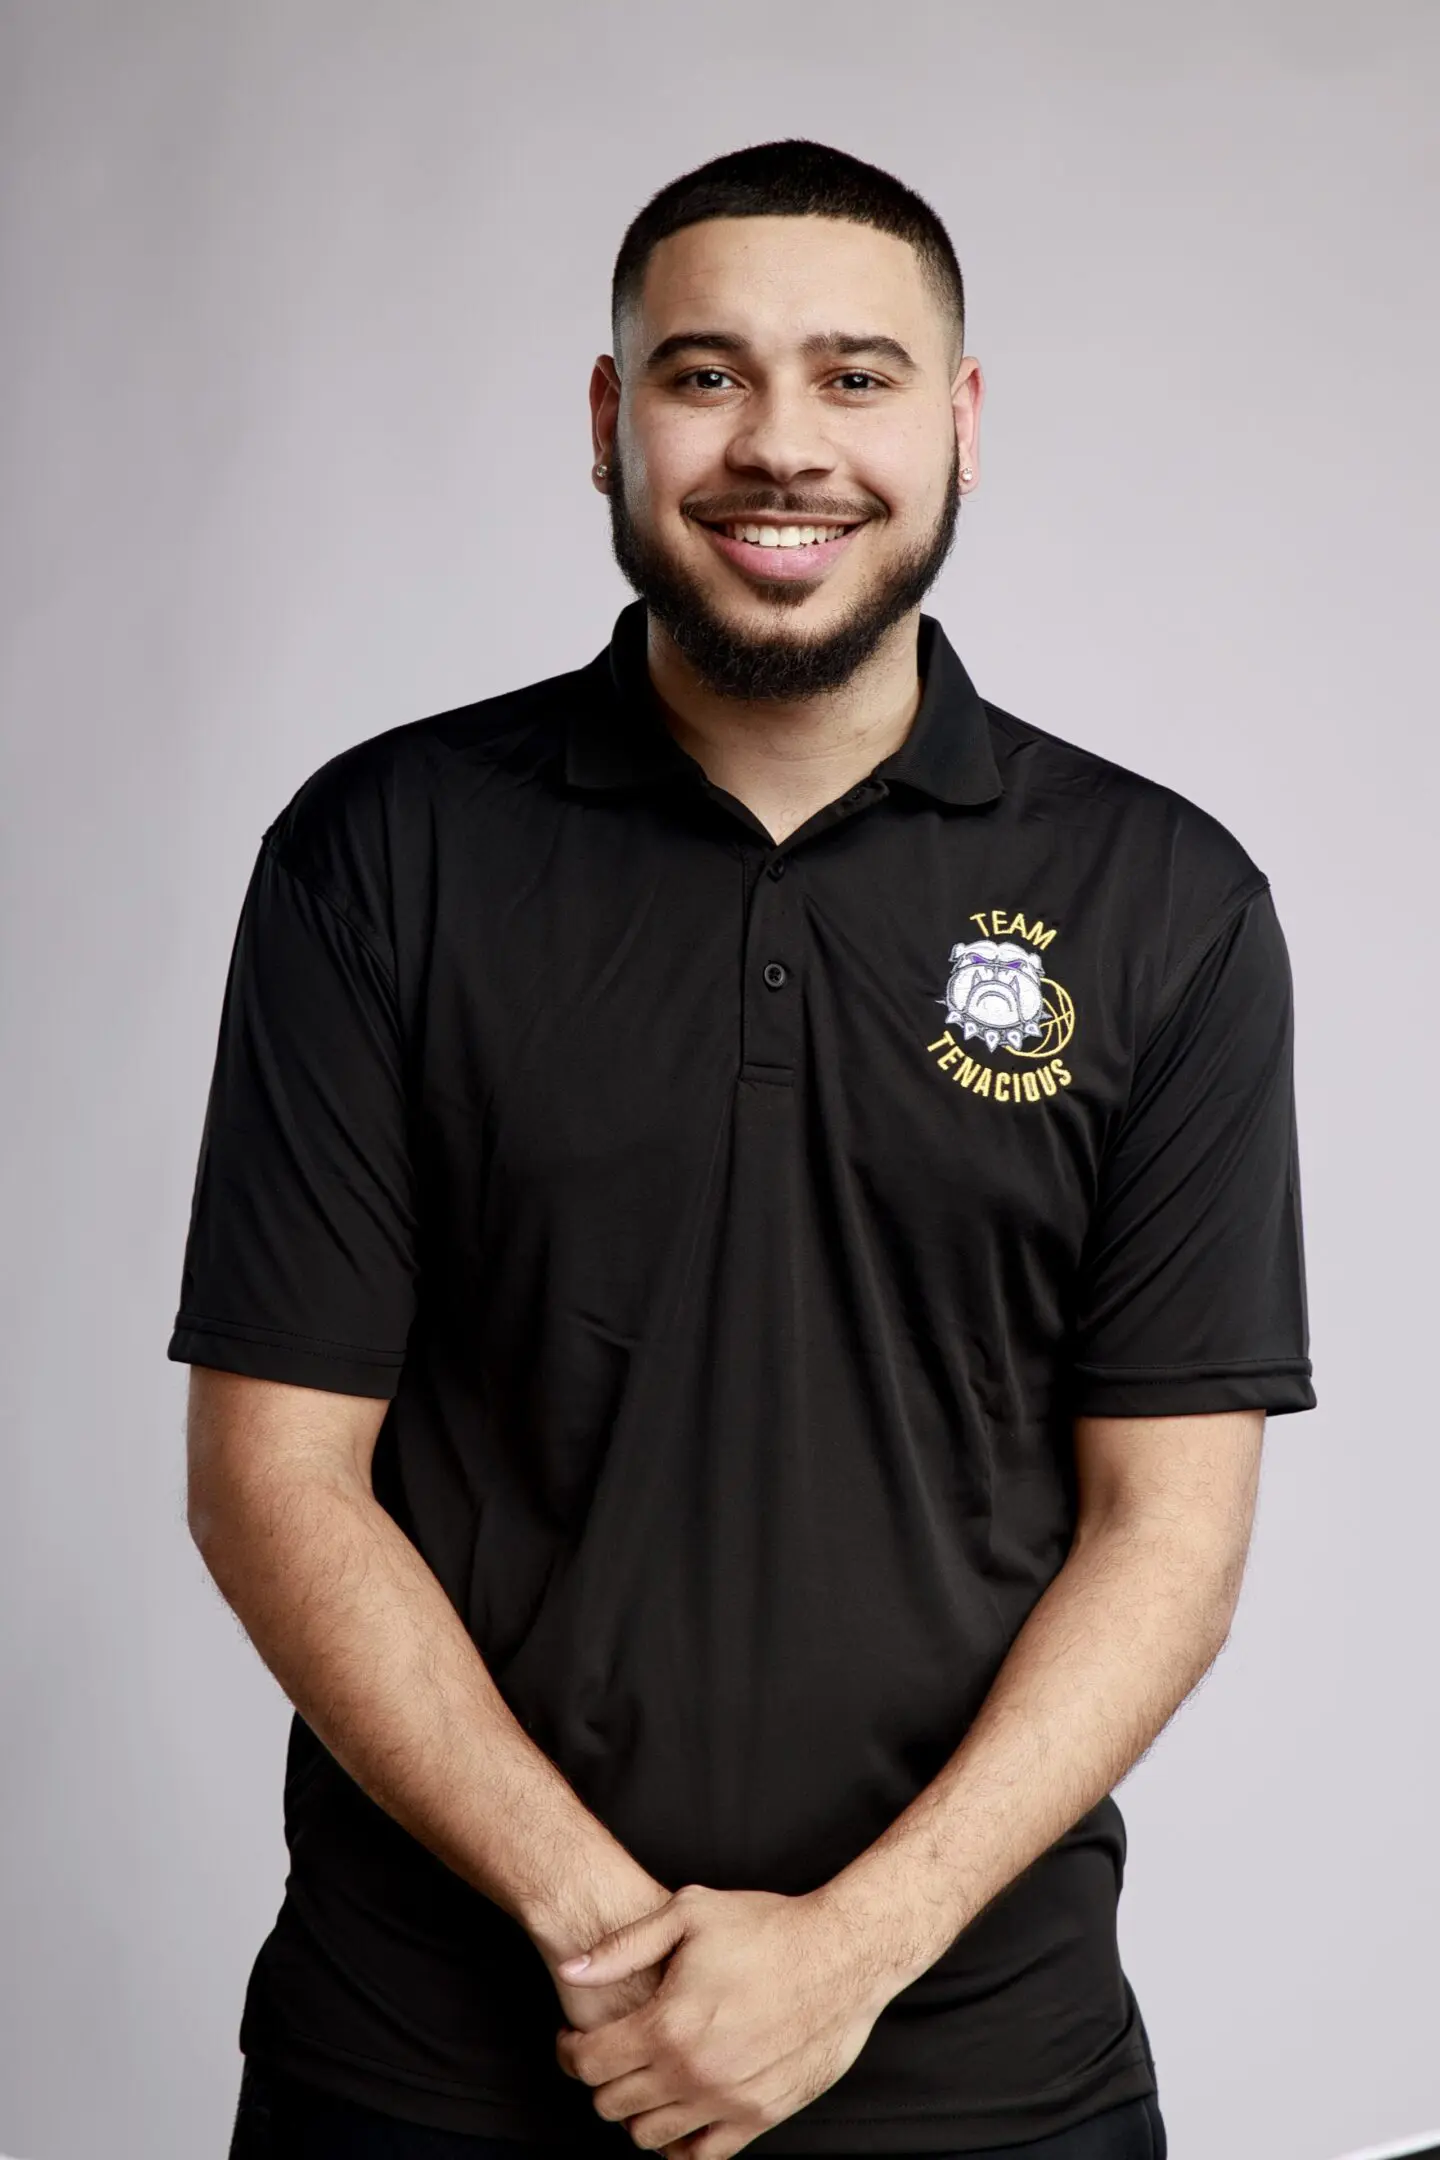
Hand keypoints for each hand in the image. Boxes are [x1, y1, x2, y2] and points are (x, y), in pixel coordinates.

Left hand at [552, 1882, 891, 2157]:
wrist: (842, 1954)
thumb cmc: (767, 1926)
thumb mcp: (689, 1912)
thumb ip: (623, 1946)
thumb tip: (571, 1970)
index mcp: (668, 2024)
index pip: (589, 2064)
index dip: (568, 2053)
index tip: (571, 2040)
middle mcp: (692, 2073)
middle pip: (612, 2105)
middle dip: (599, 2080)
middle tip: (609, 2054)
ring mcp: (727, 2101)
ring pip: (650, 2137)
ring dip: (636, 2111)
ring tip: (645, 2078)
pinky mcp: (760, 2116)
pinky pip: (702, 2156)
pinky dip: (681, 2142)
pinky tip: (681, 2108)